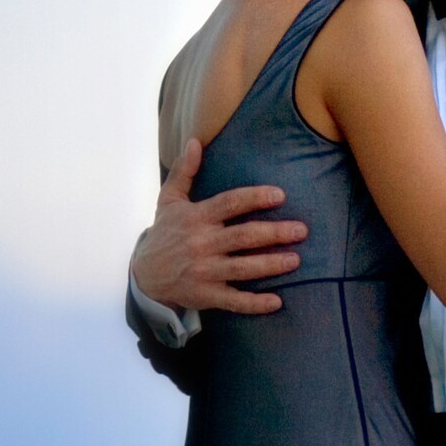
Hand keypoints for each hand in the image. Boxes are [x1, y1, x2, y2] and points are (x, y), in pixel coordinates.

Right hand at [132, 138, 305, 313]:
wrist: (143, 275)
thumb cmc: (164, 233)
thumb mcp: (169, 201)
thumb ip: (184, 172)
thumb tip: (194, 141)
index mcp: (197, 218)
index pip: (230, 204)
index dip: (255, 198)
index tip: (280, 195)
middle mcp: (202, 244)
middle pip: (243, 236)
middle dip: (275, 233)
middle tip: (302, 230)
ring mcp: (204, 271)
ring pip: (243, 268)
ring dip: (271, 265)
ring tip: (295, 260)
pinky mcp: (206, 295)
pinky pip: (234, 300)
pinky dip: (255, 303)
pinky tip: (277, 302)